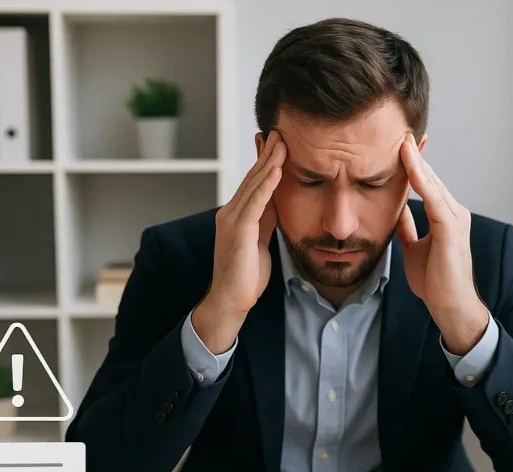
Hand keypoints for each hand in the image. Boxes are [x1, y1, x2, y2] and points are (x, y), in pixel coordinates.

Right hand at [195, 131, 285, 352]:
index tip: (276, 141)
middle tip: (279, 130)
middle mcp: (231, 213)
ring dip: (269, 161)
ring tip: (281, 141)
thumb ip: (267, 219)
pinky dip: (267, 184)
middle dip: (267, 153)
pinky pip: (255, 202)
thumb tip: (279, 200)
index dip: (265, 161)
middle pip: (252, 177)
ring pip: (253, 184)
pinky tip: (277, 169)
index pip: (253, 182)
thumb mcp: (262, 240)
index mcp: (238, 215)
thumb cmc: (246, 276)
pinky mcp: (238, 231)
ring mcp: (232, 220)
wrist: (231, 301)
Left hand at [397, 133, 488, 355]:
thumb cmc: (435, 280)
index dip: (413, 164)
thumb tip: (395, 211)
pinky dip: (421, 179)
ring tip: (402, 139)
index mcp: (444, 216)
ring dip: (416, 160)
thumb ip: (408, 228)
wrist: (449, 305)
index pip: (427, 183)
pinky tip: (409, 164)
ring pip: (432, 182)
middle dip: (414, 155)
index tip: (398, 144)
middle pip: (430, 177)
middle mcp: (453, 211)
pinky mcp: (451, 228)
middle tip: (398, 130)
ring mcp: (454, 218)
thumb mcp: (414, 248)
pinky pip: (433, 198)